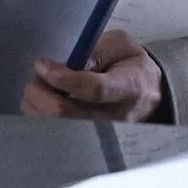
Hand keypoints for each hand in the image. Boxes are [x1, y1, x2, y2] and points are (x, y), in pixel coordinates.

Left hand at [21, 29, 163, 121]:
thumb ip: (97, 51)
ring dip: (37, 104)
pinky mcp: (89, 142)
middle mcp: (115, 116)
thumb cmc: (132, 66)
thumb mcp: (121, 45)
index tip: (42, 65)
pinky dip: (40, 115)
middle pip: (67, 113)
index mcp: (128, 87)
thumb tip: (70, 65)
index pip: (93, 89)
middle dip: (41, 91)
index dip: (63, 79)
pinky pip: (54, 133)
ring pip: (55, 126)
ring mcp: (102, 134)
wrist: (151, 95)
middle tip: (38, 74)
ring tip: (41, 85)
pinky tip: (43, 100)